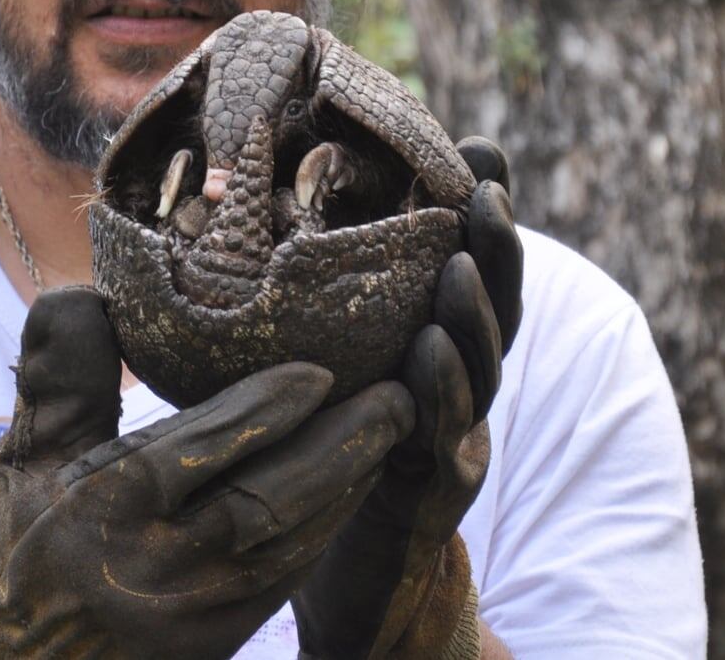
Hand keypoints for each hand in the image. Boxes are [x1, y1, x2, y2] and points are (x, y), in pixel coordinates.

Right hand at [0, 287, 415, 659]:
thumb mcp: (20, 462)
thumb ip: (64, 377)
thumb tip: (92, 289)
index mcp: (99, 515)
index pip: (198, 454)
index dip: (264, 411)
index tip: (322, 369)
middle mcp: (152, 575)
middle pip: (266, 506)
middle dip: (341, 451)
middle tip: (398, 398)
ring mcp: (186, 624)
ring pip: (288, 552)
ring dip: (345, 494)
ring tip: (390, 437)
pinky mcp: (208, 654)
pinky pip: (280, 589)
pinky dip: (319, 538)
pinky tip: (349, 498)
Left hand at [292, 138, 523, 659]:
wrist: (349, 577)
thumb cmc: (322, 452)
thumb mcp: (318, 361)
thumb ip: (308, 299)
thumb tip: (231, 205)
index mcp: (429, 337)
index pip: (464, 262)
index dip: (476, 207)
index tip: (478, 148)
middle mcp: (453, 377)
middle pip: (489, 302)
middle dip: (494, 244)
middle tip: (486, 190)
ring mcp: (455, 433)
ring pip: (480, 365)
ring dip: (475, 312)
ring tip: (460, 263)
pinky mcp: (437, 490)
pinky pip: (448, 439)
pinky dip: (444, 395)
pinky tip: (429, 356)